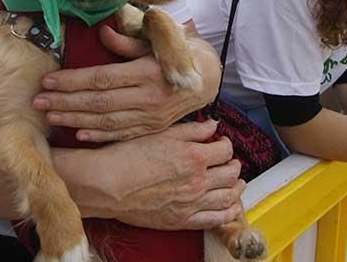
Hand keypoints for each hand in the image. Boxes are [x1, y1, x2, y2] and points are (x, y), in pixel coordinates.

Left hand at [34, 24, 220, 141]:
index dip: (72, 81)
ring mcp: (151, 117)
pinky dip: (98, 136)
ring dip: (74, 120)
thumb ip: (128, 42)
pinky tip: (77, 134)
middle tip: (37, 102)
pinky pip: (121, 134)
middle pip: (99, 103)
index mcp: (148, 72)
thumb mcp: (157, 41)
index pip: (102, 78)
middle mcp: (149, 97)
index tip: (47, 80)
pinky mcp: (152, 128)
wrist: (207, 78)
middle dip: (64, 102)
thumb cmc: (177, 52)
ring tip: (50, 116)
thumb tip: (102, 32)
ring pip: (106, 122)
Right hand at [57, 120, 244, 229]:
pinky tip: (231, 206)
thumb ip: (192, 130)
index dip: (226, 144)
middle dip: (234, 165)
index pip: (226, 150)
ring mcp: (192, 203)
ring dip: (237, 188)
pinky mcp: (183, 221)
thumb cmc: (130, 156)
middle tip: (229, 162)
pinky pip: (217, 220)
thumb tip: (213, 125)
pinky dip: (229, 213)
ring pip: (229, 197)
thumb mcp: (162, 133)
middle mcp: (198, 180)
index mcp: (194, 156)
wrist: (109, 185)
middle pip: (231, 173)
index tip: (220, 143)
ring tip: (236, 182)